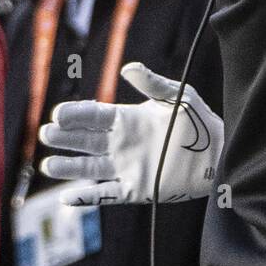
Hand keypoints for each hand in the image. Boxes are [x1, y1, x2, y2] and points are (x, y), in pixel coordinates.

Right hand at [38, 62, 222, 205]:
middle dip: (64, 138)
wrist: (219, 154)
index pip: (93, 116)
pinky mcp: (135, 189)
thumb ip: (153, 84)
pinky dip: (86, 198)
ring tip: (47, 165)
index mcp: (128, 120)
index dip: (75, 115)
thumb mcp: (178, 97)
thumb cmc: (200, 123)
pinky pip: (105, 195)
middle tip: (47, 134)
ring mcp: (126, 167)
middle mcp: (122, 144)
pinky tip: (66, 198)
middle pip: (85, 141)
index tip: (58, 114)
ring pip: (89, 168)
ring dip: (68, 167)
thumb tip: (128, 67)